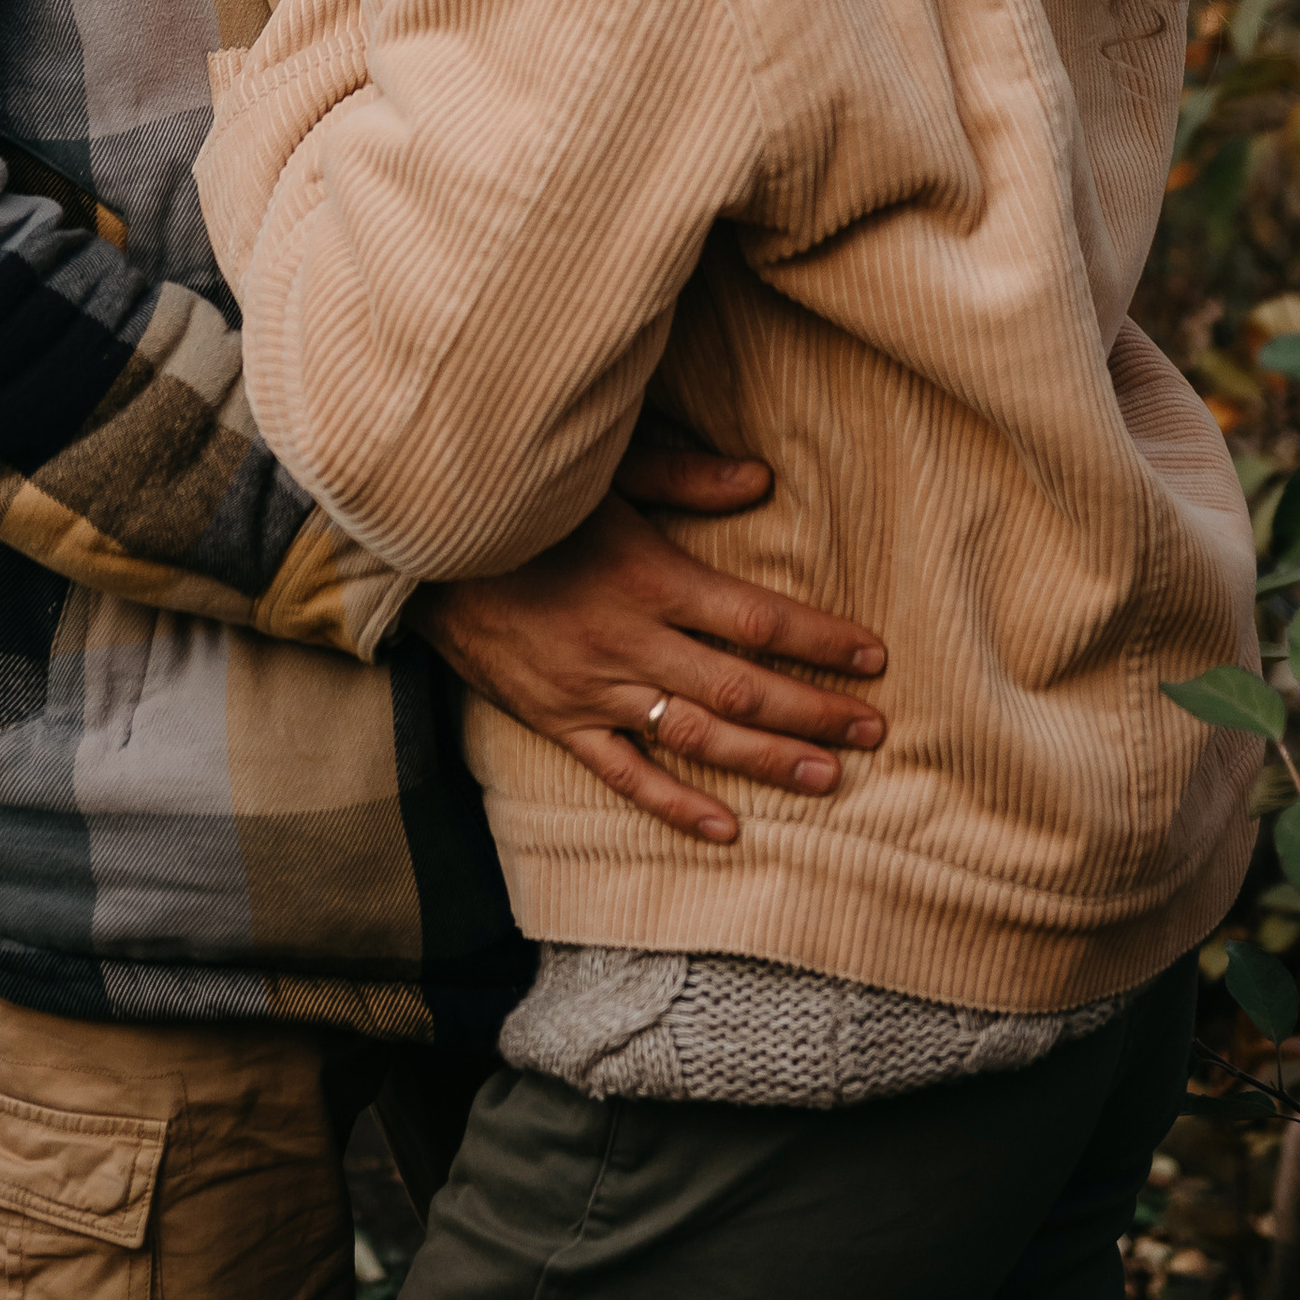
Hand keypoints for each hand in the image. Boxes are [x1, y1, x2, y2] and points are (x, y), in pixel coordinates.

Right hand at [407, 480, 886, 847]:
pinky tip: (727, 828)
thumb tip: (762, 479)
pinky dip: (676, 805)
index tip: (874, 656)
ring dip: (767, 761)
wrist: (423, 549)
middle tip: (875, 728)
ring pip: (697, 737)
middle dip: (815, 711)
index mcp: (650, 577)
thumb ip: (685, 477)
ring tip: (829, 777)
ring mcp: (594, 690)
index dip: (820, 640)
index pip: (756, 619)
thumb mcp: (604, 471)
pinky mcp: (559, 720)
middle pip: (742, 688)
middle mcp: (631, 642)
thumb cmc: (523, 502)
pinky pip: (625, 775)